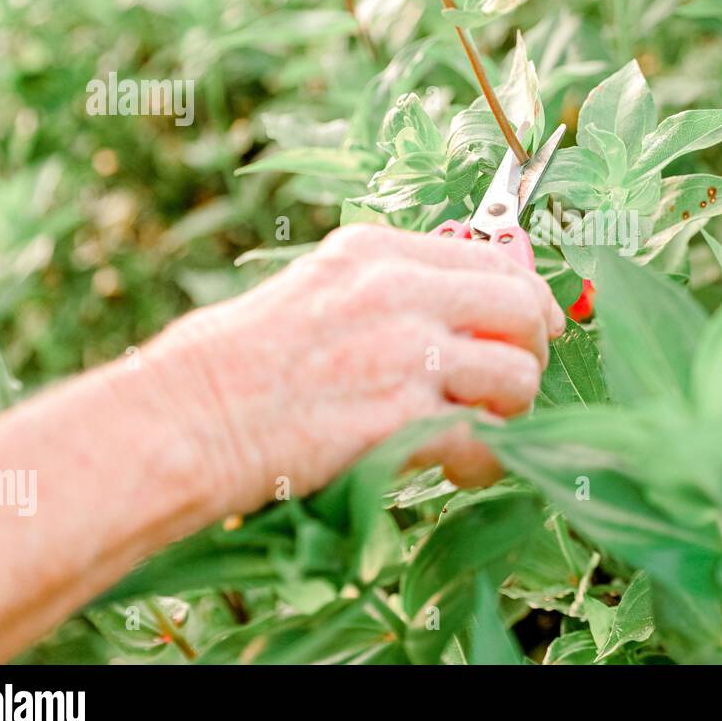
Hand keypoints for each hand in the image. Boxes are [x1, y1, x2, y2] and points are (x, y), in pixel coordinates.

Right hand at [149, 224, 564, 512]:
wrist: (187, 418)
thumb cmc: (240, 364)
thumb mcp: (318, 293)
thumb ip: (391, 293)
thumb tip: (463, 312)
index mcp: (378, 252)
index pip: (495, 260)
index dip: (528, 300)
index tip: (534, 329)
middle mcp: (399, 290)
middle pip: (521, 308)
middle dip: (531, 351)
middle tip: (509, 387)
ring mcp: (403, 351)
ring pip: (519, 374)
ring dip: (512, 412)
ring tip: (478, 433)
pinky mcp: (401, 415)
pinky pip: (488, 437)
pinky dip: (488, 460)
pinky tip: (462, 468)